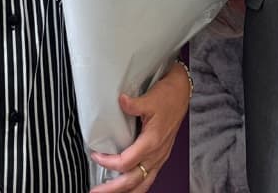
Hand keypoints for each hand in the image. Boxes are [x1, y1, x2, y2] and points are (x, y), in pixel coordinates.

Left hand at [88, 61, 190, 191]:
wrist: (182, 94)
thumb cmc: (167, 96)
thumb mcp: (150, 98)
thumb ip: (134, 104)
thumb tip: (121, 101)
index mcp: (152, 142)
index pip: (126, 162)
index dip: (108, 162)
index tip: (95, 155)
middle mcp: (156, 154)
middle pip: (132, 181)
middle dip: (113, 189)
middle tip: (95, 192)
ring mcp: (160, 157)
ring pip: (142, 184)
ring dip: (125, 192)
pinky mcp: (161, 156)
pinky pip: (149, 179)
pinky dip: (137, 187)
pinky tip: (129, 188)